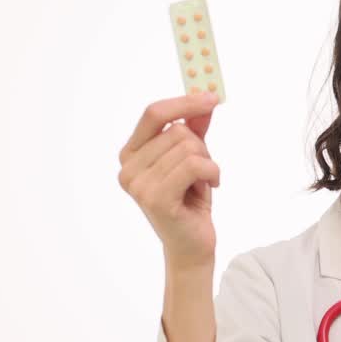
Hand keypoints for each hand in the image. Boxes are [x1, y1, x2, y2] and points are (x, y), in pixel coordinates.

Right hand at [117, 92, 221, 267]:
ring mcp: (138, 185)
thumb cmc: (190, 200)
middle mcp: (128, 168)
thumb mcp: (192, 158)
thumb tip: (204, 97)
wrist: (192, 244)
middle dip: (201, 147)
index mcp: (131, 154)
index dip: (183, 102)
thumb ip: (194, 128)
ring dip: (209, 163)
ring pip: (189, 148)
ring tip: (204, 183)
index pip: (154, 113)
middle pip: (177, 131)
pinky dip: (212, 172)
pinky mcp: (156, 198)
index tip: (211, 97)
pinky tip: (211, 187)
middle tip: (204, 170)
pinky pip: (195, 165)